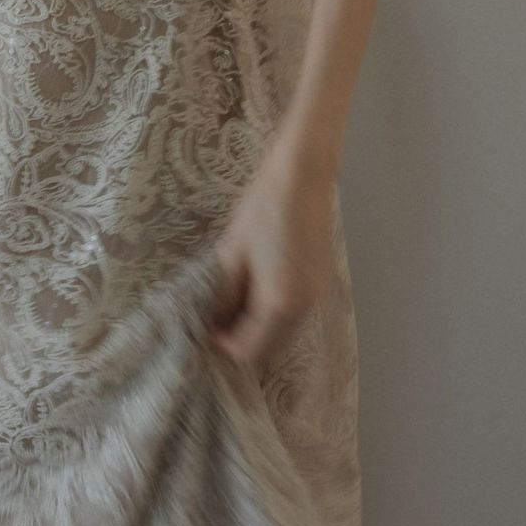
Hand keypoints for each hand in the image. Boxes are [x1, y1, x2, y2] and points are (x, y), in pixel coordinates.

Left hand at [206, 139, 335, 367]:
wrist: (302, 177)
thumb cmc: (262, 209)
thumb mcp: (233, 251)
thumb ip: (224, 292)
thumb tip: (214, 318)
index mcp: (280, 303)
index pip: (249, 349)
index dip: (223, 344)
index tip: (204, 327)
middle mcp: (304, 307)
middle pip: (270, 346)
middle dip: (241, 338)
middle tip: (216, 318)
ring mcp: (317, 295)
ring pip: (284, 331)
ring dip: (258, 327)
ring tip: (233, 302)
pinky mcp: (321, 281)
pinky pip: (294, 314)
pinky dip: (274, 313)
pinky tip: (257, 290)